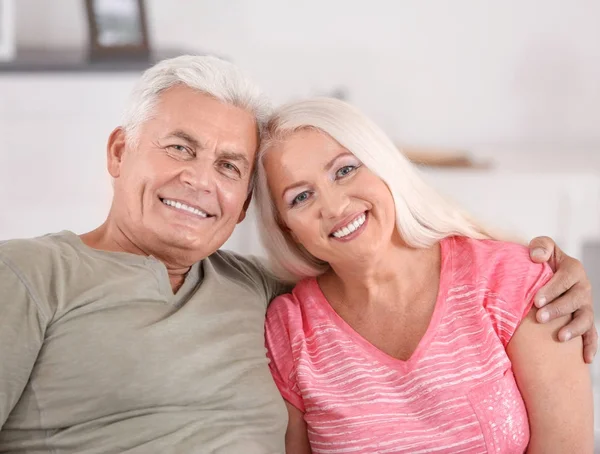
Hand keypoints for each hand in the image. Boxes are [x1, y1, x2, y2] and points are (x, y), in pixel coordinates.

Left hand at [528, 236, 596, 363]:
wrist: (546, 276)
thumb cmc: (541, 262)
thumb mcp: (542, 249)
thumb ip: (541, 246)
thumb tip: (537, 257)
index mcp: (573, 269)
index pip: (566, 278)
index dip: (552, 288)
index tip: (536, 299)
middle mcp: (582, 288)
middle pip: (576, 300)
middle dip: (558, 309)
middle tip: (540, 317)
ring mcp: (585, 306)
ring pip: (585, 319)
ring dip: (574, 329)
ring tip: (559, 338)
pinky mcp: (585, 321)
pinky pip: (592, 335)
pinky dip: (591, 346)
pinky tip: (586, 359)